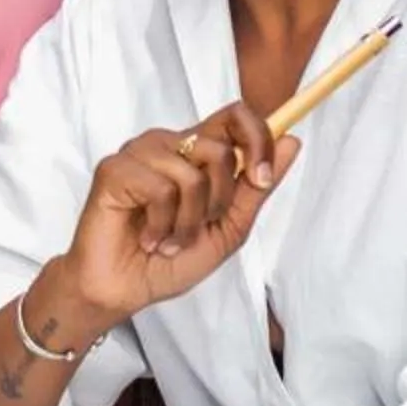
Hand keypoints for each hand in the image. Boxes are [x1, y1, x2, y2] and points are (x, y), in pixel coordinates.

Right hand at [55, 105, 298, 325]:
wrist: (125, 290)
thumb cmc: (170, 260)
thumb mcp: (228, 229)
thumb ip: (255, 188)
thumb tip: (292, 142)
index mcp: (196, 152)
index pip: (236, 116)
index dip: (258, 140)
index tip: (262, 181)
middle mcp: (168, 144)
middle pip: (219, 149)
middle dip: (218, 202)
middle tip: (195, 228)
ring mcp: (139, 153)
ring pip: (191, 174)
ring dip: (187, 222)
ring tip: (168, 239)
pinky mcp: (114, 169)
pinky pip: (159, 189)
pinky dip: (161, 225)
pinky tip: (148, 238)